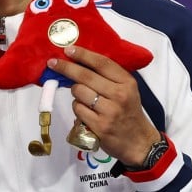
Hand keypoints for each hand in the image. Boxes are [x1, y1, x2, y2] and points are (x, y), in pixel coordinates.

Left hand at [47, 45, 158, 166]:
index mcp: (127, 82)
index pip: (102, 63)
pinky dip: (78, 108)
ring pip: (78, 92)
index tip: (69, 49)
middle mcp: (119, 95)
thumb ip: (108, 77)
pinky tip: (86, 112)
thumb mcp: (127, 90)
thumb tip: (79, 62)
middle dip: (66, 68)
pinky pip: (77, 109)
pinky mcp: (99, 126)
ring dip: (75, 92)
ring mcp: (109, 111)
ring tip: (84, 98)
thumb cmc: (129, 112)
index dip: (83, 55)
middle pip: (85, 76)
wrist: (138, 142)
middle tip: (53, 63)